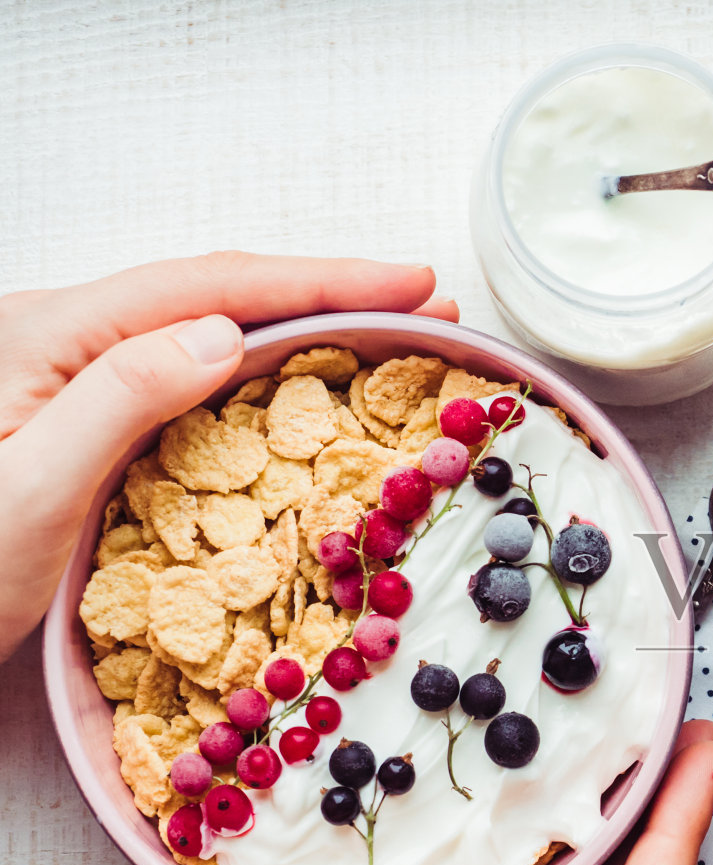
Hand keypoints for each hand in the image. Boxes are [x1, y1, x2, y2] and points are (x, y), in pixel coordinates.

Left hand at [0, 252, 458, 664]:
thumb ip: (121, 399)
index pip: (211, 287)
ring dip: (304, 324)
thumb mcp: (29, 489)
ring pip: (207, 325)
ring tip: (388, 334)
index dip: (323, 280)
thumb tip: (224, 333)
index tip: (413, 282)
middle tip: (427, 304)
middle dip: (331, 292)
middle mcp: (63, 335)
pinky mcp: (81, 413)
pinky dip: (263, 366)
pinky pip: (188, 372)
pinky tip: (302, 379)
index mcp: (50, 333)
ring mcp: (71, 373)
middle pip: (218, 291)